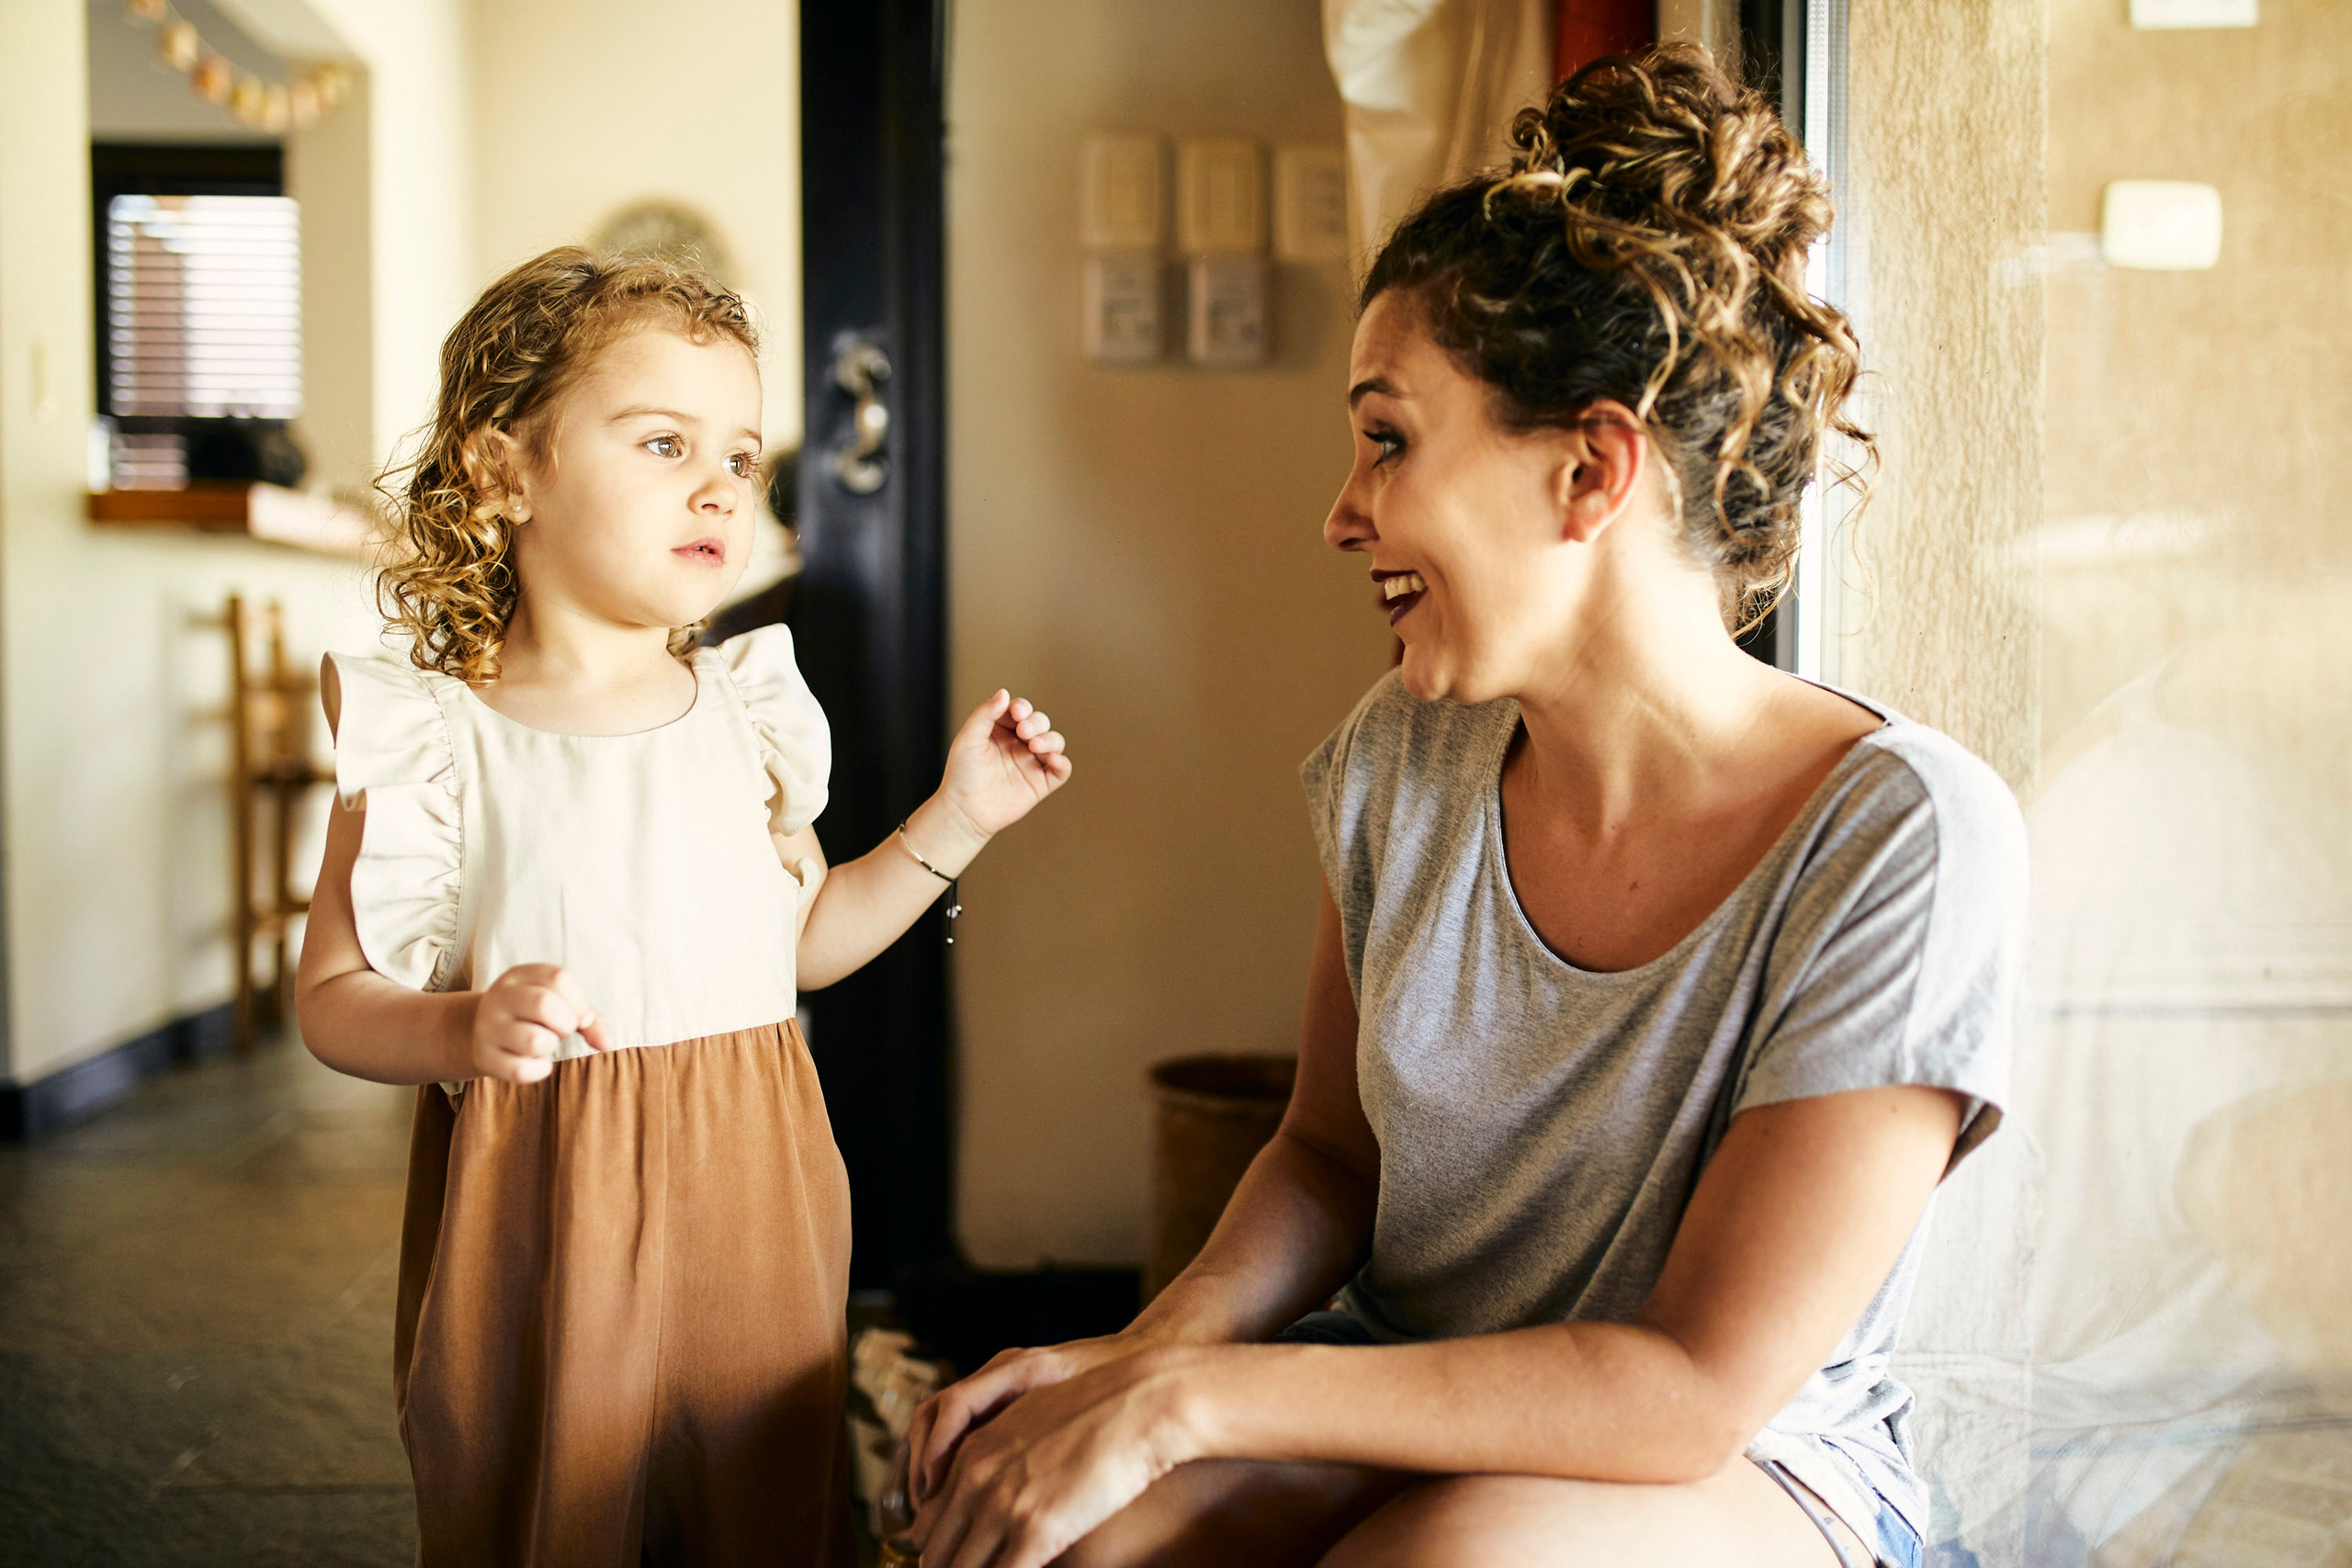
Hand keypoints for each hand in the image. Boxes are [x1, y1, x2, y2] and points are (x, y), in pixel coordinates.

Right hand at [466, 963, 611, 1082]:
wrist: (478, 1032)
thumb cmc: (531, 1017)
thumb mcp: (557, 1004)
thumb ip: (588, 1018)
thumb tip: (606, 1044)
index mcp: (519, 976)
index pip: (559, 978)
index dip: (579, 1001)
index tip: (579, 1016)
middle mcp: (500, 997)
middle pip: (543, 1003)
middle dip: (565, 1023)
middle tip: (561, 1030)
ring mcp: (489, 1028)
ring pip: (534, 1040)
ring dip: (550, 1046)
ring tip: (543, 1042)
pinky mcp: (486, 1058)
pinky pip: (522, 1070)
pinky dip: (538, 1070)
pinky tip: (532, 1061)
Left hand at [911, 1343, 1213, 1567]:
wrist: (1140, 1403)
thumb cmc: (1099, 1412)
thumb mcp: (1031, 1422)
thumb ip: (999, 1456)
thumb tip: (994, 1493)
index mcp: (972, 1453)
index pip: (928, 1518)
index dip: (939, 1548)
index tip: (952, 1561)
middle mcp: (976, 1479)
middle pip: (936, 1551)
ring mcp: (1003, 1505)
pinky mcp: (1037, 1531)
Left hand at [937, 690, 1070, 842]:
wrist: (964, 811)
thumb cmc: (962, 774)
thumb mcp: (969, 738)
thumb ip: (985, 714)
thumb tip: (1004, 692)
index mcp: (1002, 730)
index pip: (1020, 710)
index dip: (1022, 708)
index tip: (1017, 713)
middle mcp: (1019, 744)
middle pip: (1041, 723)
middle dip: (1037, 723)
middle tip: (1024, 732)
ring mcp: (1031, 763)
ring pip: (1054, 742)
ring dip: (1050, 739)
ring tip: (1035, 746)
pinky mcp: (1041, 783)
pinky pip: (1061, 770)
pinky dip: (1062, 762)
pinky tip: (1052, 759)